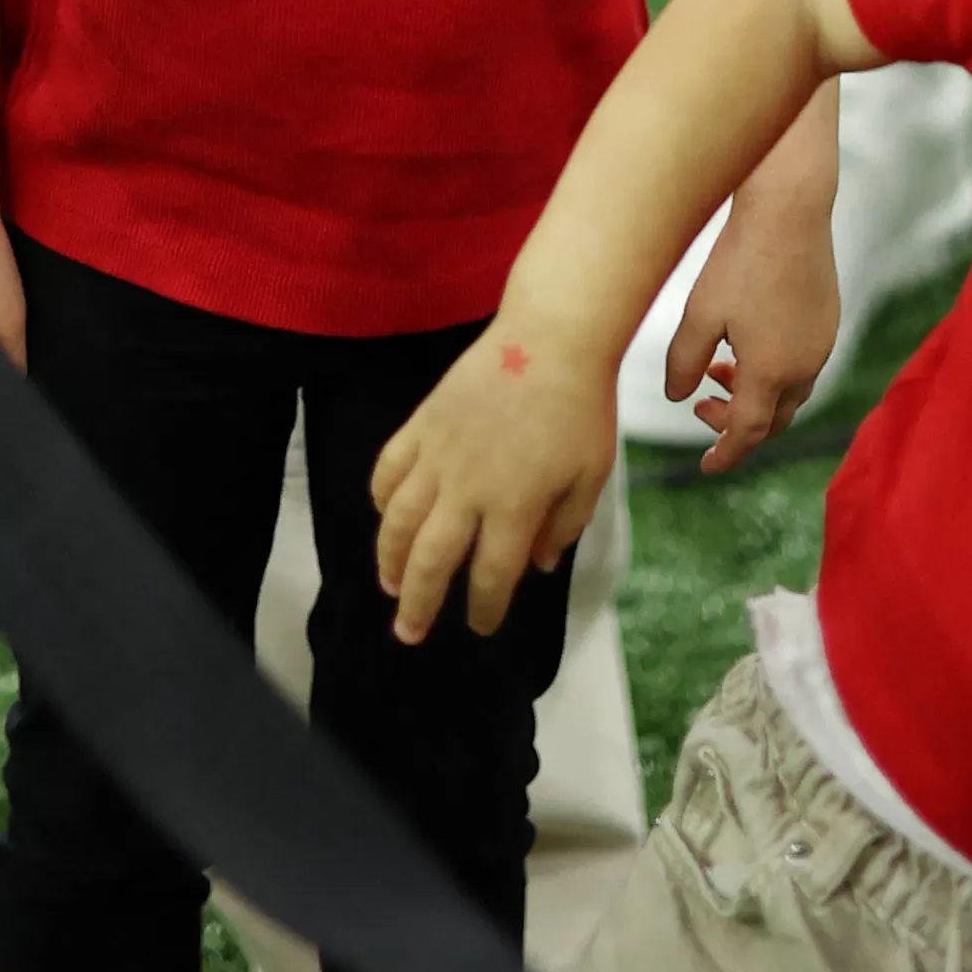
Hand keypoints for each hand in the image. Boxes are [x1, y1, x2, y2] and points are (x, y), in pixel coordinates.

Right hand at [373, 305, 615, 642]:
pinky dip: (381, 497)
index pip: (491, 576)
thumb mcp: (590, 476)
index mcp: (514, 505)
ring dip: (389, 559)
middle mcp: (468, 486)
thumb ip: (563, 527)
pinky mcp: (422, 422)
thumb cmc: (580, 407)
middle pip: (432, 559)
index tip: (482, 624)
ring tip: (389, 586)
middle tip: (409, 634)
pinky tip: (386, 516)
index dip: (485, 609)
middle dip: (419, 604)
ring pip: (399, 520)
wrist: (551, 337)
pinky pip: (389, 468)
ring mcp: (439, 453)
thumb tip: (536, 565)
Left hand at [655, 184, 840, 473]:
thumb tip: (677, 398)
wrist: (790, 208)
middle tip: (702, 406)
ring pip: (789, 393)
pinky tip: (747, 341)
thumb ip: (684, 363)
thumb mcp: (699, 314)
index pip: (747, 434)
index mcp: (771, 373)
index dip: (725, 454)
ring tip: (719, 367)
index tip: (706, 467)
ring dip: (754, 394)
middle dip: (737, 423)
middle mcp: (804, 367)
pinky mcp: (828, 321)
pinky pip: (802, 365)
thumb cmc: (740, 259)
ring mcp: (822, 344)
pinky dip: (773, 371)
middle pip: (772, 420)